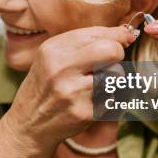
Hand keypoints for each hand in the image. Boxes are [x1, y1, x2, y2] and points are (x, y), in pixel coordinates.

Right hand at [4, 26, 137, 152]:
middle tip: (108, 63)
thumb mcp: (54, 55)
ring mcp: (73, 93)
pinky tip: (90, 101)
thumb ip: (88, 40)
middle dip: (118, 55)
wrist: (29, 124)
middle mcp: (61, 69)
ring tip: (94, 84)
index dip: (116, 38)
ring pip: (116, 75)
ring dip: (112, 79)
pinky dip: (108, 98)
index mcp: (53, 50)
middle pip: (112, 51)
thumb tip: (128, 34)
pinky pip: (114, 98)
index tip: (123, 41)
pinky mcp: (84, 113)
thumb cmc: (46, 84)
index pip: (99, 35)